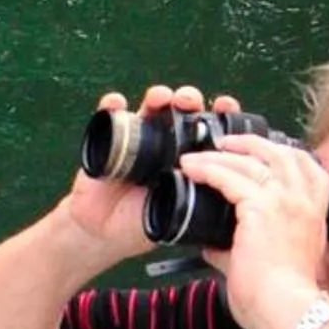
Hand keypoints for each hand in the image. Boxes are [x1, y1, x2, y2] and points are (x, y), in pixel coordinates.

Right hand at [58, 82, 236, 256]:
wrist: (103, 232)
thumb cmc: (142, 221)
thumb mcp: (174, 214)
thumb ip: (194, 202)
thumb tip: (218, 192)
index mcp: (191, 156)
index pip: (211, 127)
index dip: (221, 113)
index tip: (225, 105)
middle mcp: (167, 141)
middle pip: (183, 110)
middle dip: (189, 99)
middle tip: (188, 102)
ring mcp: (139, 138)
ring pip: (152, 107)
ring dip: (158, 97)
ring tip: (160, 97)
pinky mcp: (109, 140)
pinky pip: (109, 116)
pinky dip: (111, 105)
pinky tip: (115, 103)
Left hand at [178, 133, 328, 328]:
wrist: (284, 306)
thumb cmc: (282, 296)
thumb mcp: (275, 263)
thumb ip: (245, 247)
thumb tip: (214, 244)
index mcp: (315, 213)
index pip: (312, 169)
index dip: (289, 154)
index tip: (269, 150)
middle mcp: (304, 200)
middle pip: (283, 153)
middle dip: (254, 143)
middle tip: (228, 143)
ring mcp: (284, 200)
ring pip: (253, 161)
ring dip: (223, 154)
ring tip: (200, 155)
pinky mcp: (259, 207)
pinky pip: (229, 177)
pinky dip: (208, 170)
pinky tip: (192, 169)